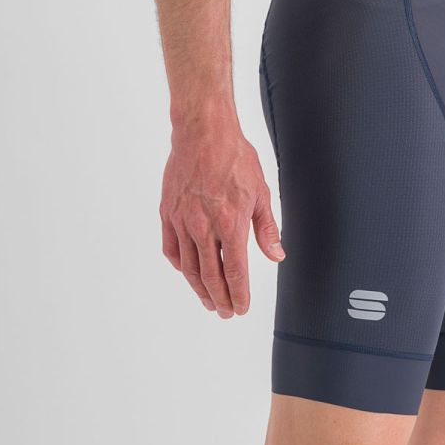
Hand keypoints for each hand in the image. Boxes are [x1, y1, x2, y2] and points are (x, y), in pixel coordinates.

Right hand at [160, 117, 283, 316]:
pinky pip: (171, 247)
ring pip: (189, 267)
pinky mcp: (168, 212)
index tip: (241, 307)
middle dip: (220, 299)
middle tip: (226, 312)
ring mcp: (182, 221)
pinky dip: (179, 264)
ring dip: (199, 288)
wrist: (203, 132)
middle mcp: (203, 227)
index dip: (239, 294)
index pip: (234, 272)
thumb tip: (276, 254)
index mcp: (230, 224)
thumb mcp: (261, 191)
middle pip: (210, 276)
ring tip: (208, 301)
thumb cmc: (234, 157)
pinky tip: (186, 271)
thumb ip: (266, 228)